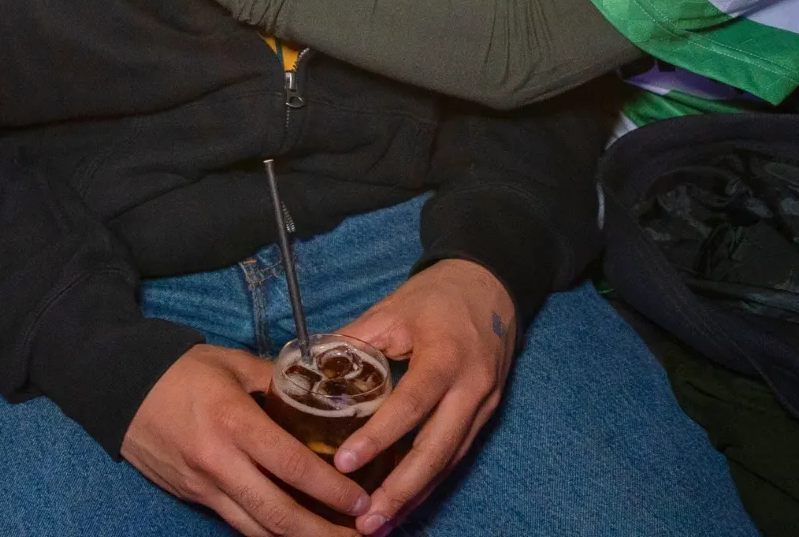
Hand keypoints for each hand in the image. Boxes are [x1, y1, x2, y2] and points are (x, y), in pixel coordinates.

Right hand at [123, 345, 370, 535]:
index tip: (363, 499)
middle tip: (364, 536)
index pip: (292, 466)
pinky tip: (294, 532)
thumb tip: (318, 387)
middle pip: (279, 516)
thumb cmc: (178, 370)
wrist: (116, 387)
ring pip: (259, 532)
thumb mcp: (231, 362)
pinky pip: (239, 523)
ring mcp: (205, 488)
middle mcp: (221, 464)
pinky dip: (270, 533)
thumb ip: (276, 378)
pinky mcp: (194, 498)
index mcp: (234, 422)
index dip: (332, 489)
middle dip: (325, 534)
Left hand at [335, 260, 515, 533]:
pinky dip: (429, 482)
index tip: (344, 463)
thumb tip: (309, 368)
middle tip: (367, 519)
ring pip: (449, 462)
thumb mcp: (391, 309)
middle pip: (437, 450)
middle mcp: (471, 387)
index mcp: (445, 355)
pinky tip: (404, 502)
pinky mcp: (485, 415)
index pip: (411, 403)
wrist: (490, 286)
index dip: (378, 436)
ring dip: (415, 496)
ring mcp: (483, 405)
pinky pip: (455, 455)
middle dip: (401, 490)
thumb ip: (354, 340)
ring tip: (380, 523)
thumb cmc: (435, 296)